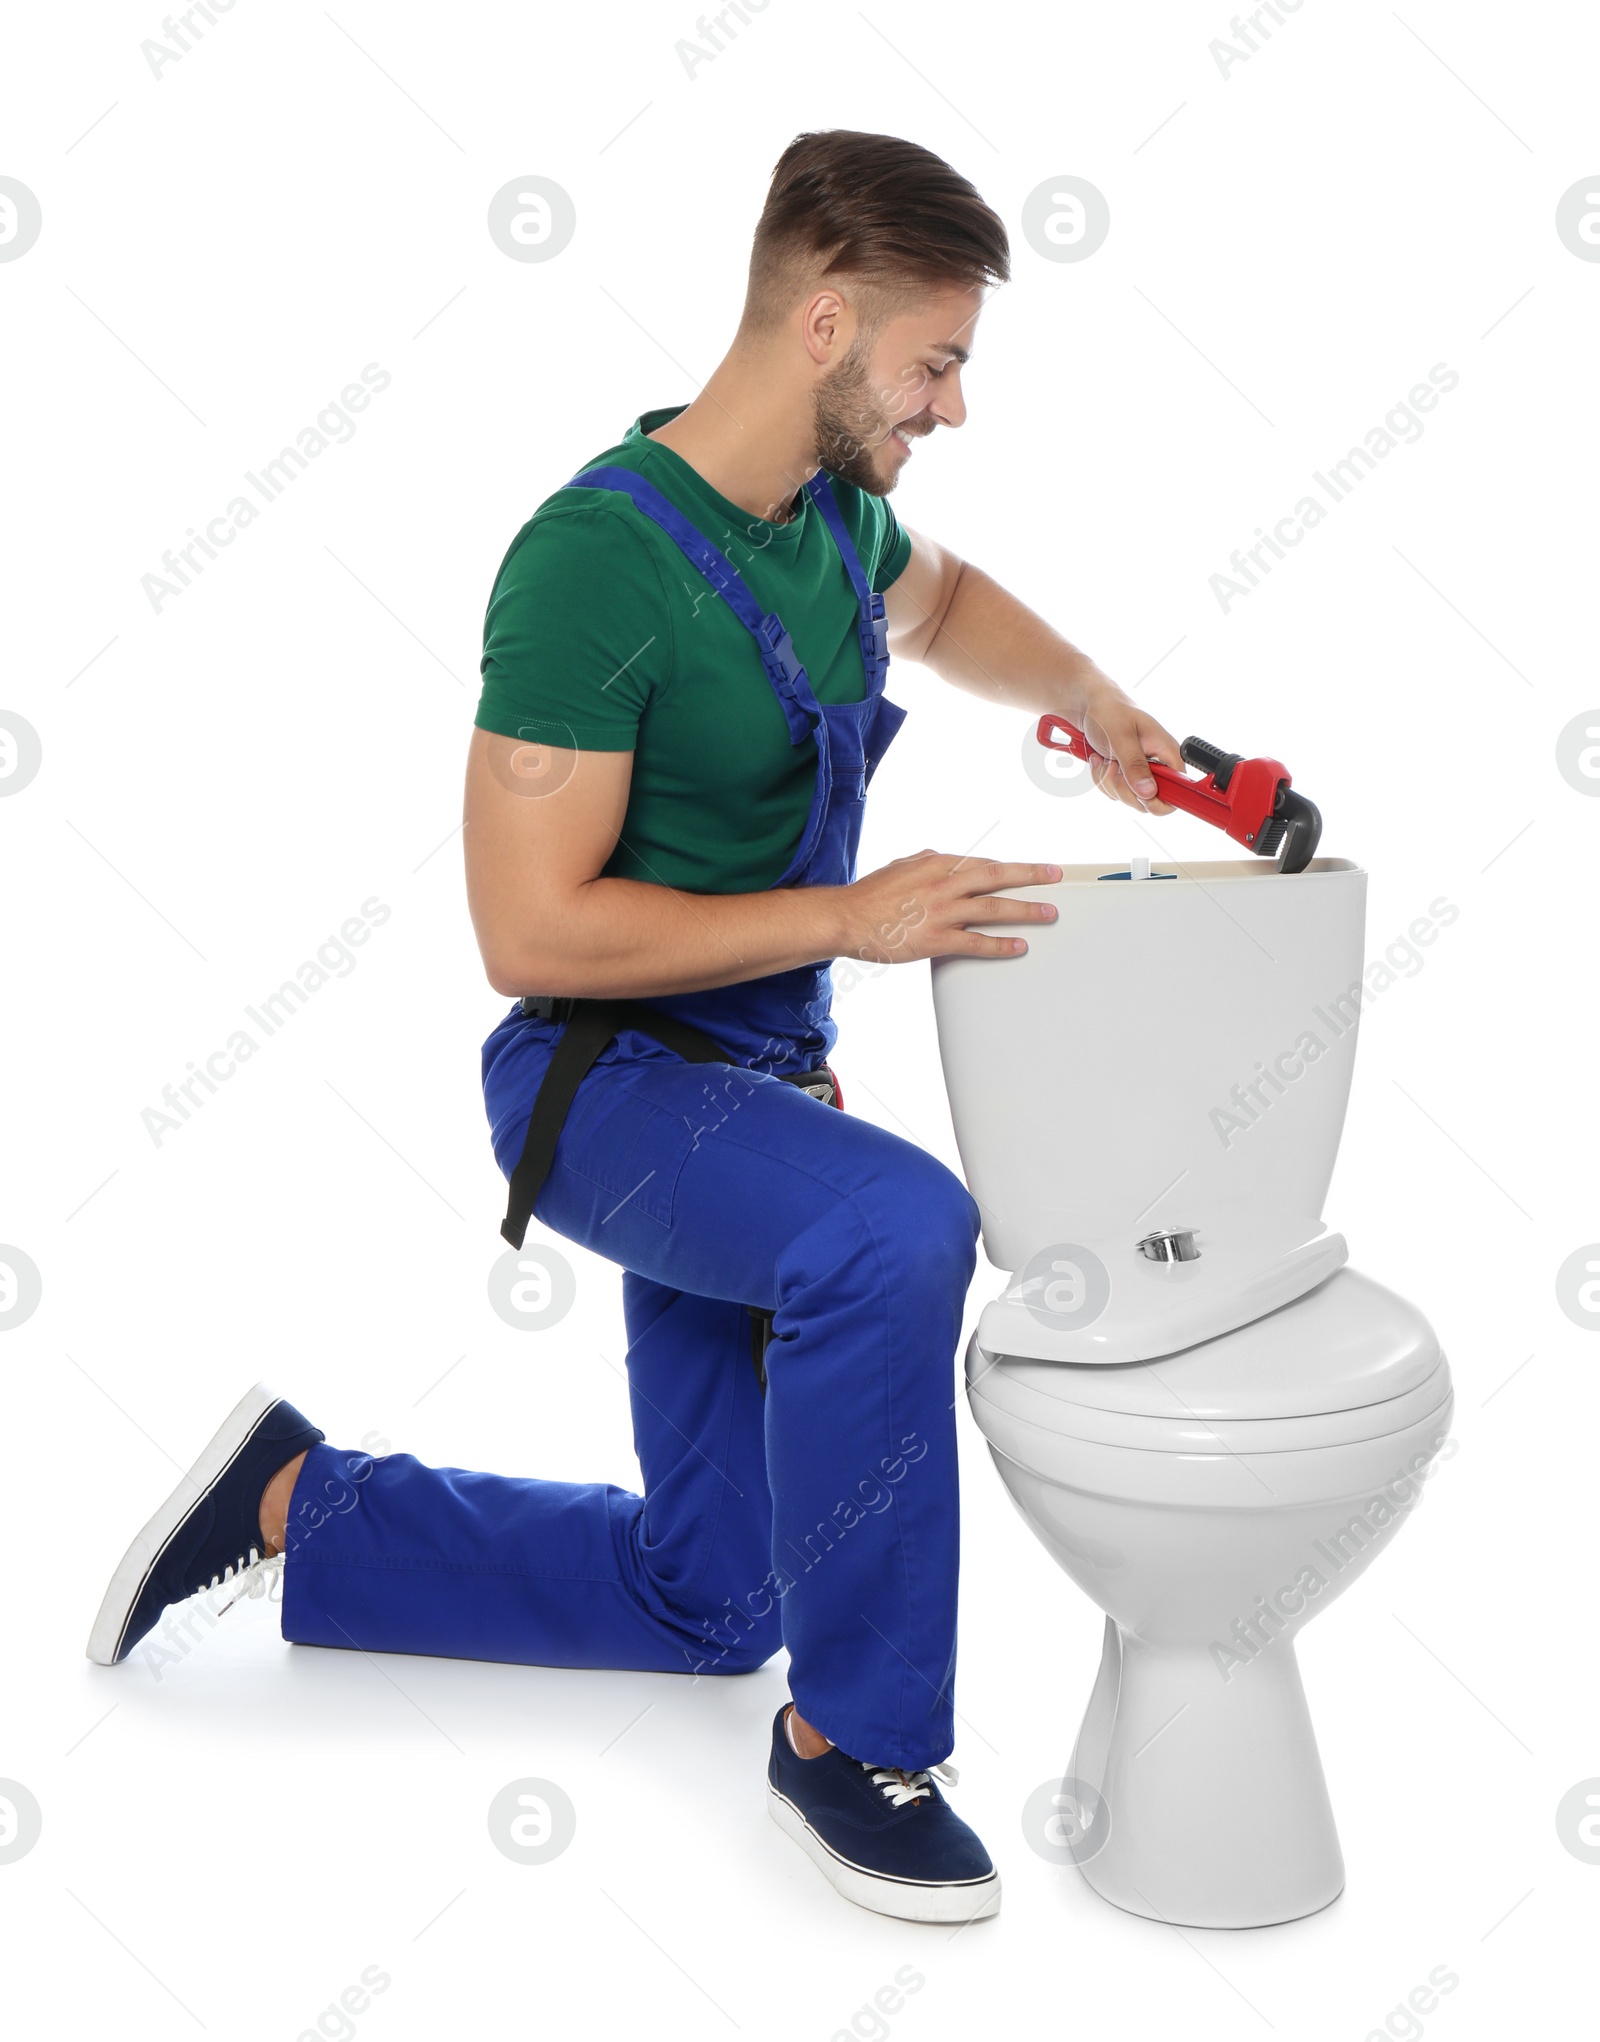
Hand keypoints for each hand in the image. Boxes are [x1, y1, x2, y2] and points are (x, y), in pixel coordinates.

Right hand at [840, 852, 1061, 964]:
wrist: (845, 918)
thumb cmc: (869, 895)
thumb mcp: (901, 865)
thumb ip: (926, 861)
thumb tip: (943, 857)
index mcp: (937, 863)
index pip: (982, 863)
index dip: (1010, 867)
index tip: (1029, 870)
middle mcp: (944, 883)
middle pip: (998, 876)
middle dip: (1031, 875)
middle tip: (1055, 876)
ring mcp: (942, 911)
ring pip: (994, 908)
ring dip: (1026, 911)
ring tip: (1048, 913)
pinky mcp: (936, 939)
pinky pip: (977, 942)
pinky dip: (1001, 945)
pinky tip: (1019, 945)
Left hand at [1074, 677, 1184, 814]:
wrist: (1086, 703)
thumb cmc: (1109, 710)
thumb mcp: (1121, 736)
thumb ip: (1135, 765)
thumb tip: (1148, 792)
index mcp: (1167, 752)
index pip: (1179, 788)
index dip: (1162, 799)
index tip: (1142, 796)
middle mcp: (1157, 764)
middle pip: (1150, 800)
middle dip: (1125, 789)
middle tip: (1114, 766)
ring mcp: (1139, 771)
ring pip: (1128, 797)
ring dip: (1109, 782)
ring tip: (1105, 757)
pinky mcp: (1123, 774)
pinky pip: (1114, 791)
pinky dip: (1102, 779)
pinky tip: (1099, 759)